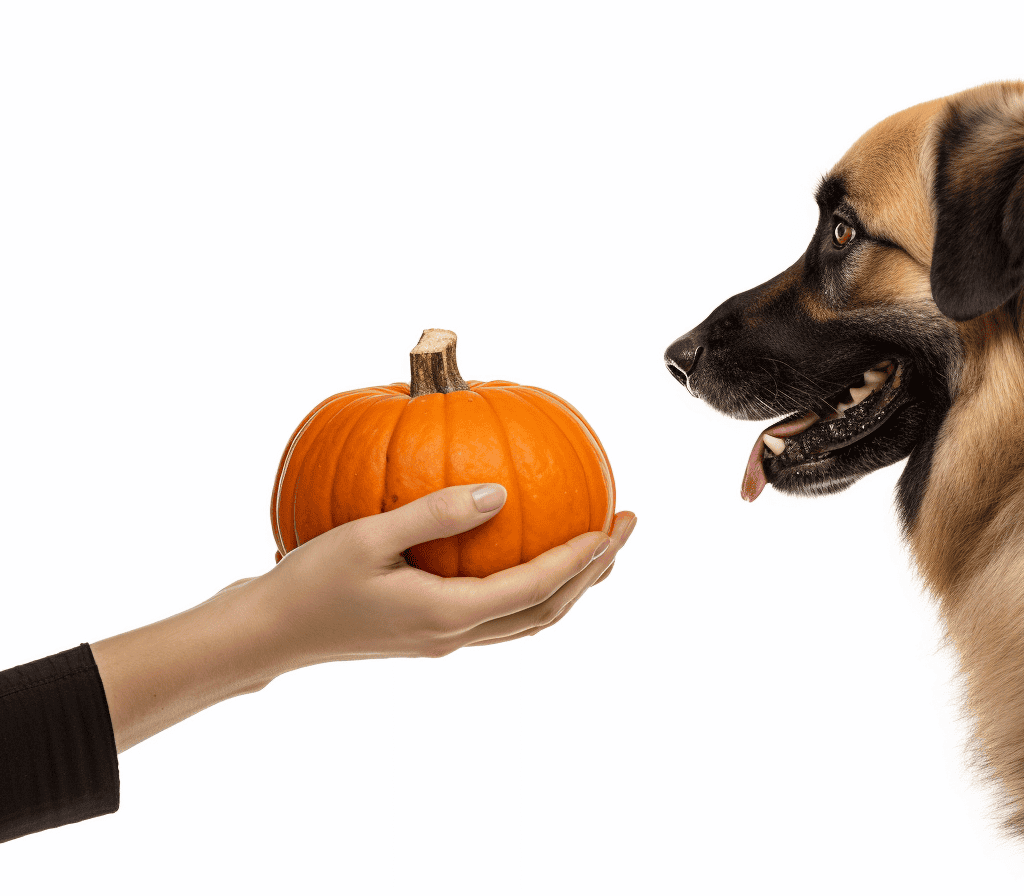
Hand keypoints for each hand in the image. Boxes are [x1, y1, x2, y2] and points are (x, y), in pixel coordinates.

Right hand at [253, 484, 636, 667]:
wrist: (267, 634)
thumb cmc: (308, 581)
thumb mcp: (366, 538)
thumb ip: (434, 513)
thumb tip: (499, 493)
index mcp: (449, 614)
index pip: (536, 587)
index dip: (581, 558)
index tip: (613, 526)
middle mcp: (456, 635)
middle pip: (547, 610)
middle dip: (593, 573)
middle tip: (624, 527)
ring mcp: (445, 639)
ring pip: (527, 618)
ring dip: (569, 584)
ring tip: (596, 545)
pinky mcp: (431, 633)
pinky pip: (501, 613)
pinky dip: (532, 587)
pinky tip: (528, 552)